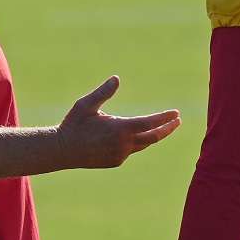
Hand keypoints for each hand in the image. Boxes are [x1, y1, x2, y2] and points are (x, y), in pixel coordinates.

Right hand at [57, 76, 180, 168]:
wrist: (62, 150)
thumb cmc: (73, 124)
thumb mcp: (86, 104)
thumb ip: (103, 92)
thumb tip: (117, 78)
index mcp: (120, 129)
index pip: (150, 123)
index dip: (164, 118)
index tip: (176, 113)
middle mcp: (124, 144)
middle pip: (153, 137)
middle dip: (167, 129)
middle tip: (177, 121)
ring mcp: (120, 155)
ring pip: (143, 144)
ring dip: (154, 135)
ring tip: (161, 127)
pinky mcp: (116, 161)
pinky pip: (131, 150)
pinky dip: (137, 142)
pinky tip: (135, 135)